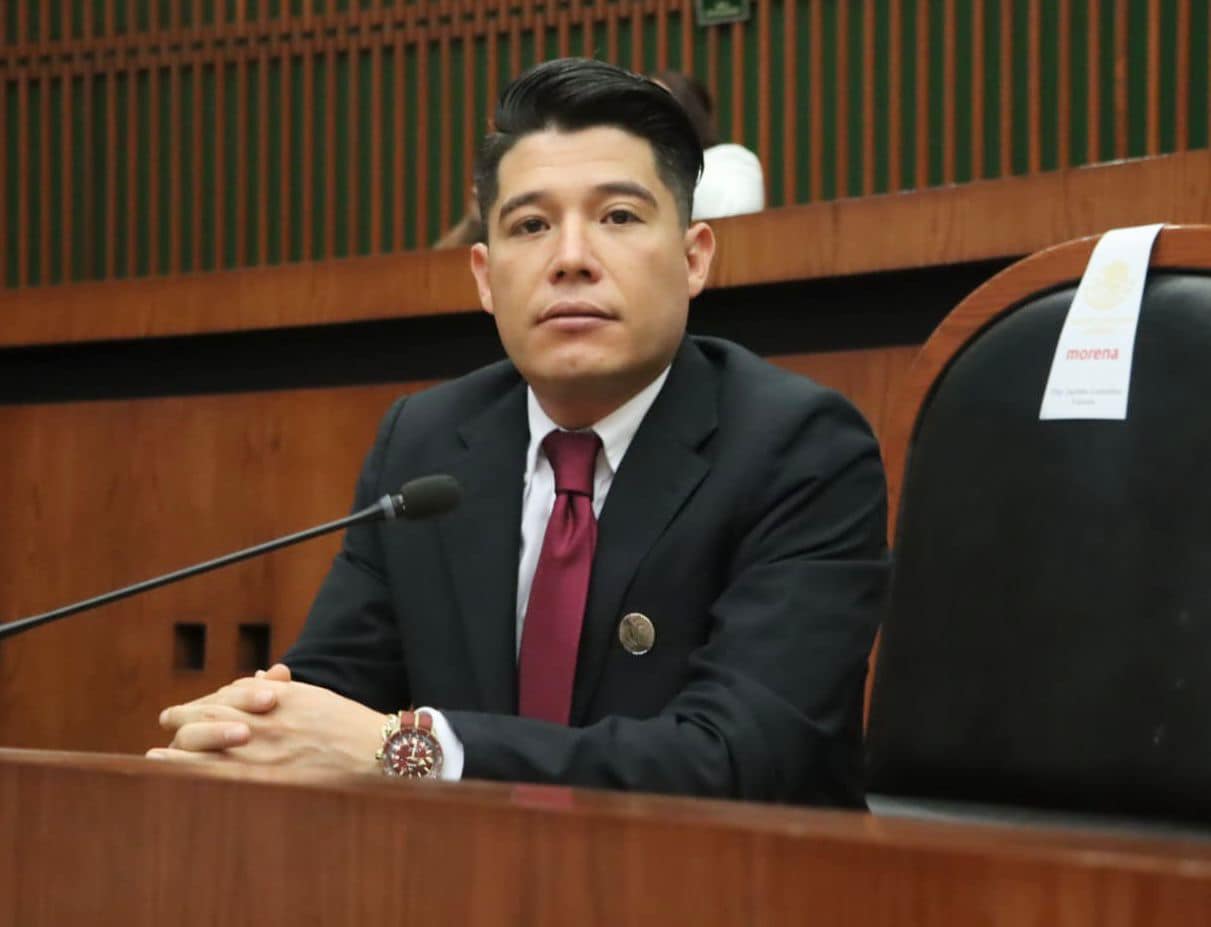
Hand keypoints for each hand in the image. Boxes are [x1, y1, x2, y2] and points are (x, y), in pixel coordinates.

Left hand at [147, 663, 383, 773]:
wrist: (376, 751)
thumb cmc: (347, 723)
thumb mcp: (313, 697)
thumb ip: (282, 689)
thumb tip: (260, 678)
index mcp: (275, 700)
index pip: (227, 696)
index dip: (203, 703)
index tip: (189, 708)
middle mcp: (263, 721)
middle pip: (208, 717)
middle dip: (184, 719)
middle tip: (168, 721)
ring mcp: (261, 751)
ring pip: (204, 746)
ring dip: (175, 749)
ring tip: (154, 756)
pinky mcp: (265, 780)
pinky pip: (214, 776)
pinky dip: (184, 772)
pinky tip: (166, 772)